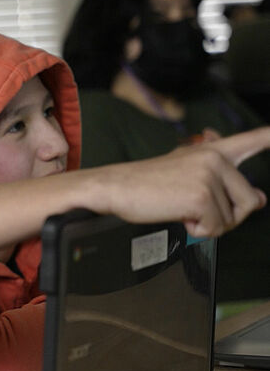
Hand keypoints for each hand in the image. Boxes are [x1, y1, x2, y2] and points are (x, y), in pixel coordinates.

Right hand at [100, 127, 269, 236]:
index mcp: (213, 150)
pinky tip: (179, 216)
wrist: (116, 187)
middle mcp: (215, 158)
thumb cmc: (145, 183)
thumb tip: (261, 199)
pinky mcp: (201, 196)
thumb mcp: (187, 175)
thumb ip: (225, 184)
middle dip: (228, 215)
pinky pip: (216, 228)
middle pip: (250, 200)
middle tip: (197, 210)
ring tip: (182, 209)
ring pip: (233, 218)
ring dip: (209, 224)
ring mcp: (209, 175)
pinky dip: (198, 230)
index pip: (254, 140)